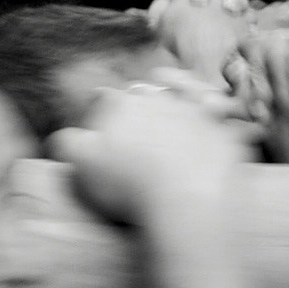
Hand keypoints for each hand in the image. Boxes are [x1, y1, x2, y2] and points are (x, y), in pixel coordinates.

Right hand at [54, 87, 250, 232]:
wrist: (185, 203)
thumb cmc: (129, 187)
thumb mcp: (83, 166)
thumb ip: (69, 144)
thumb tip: (64, 135)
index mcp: (121, 105)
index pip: (104, 97)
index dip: (99, 106)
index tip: (98, 117)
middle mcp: (158, 99)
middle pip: (142, 90)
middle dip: (136, 96)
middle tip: (134, 104)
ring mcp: (193, 111)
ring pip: (182, 88)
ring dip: (175, 85)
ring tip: (171, 83)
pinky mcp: (223, 128)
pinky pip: (223, 107)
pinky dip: (218, 103)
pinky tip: (218, 105)